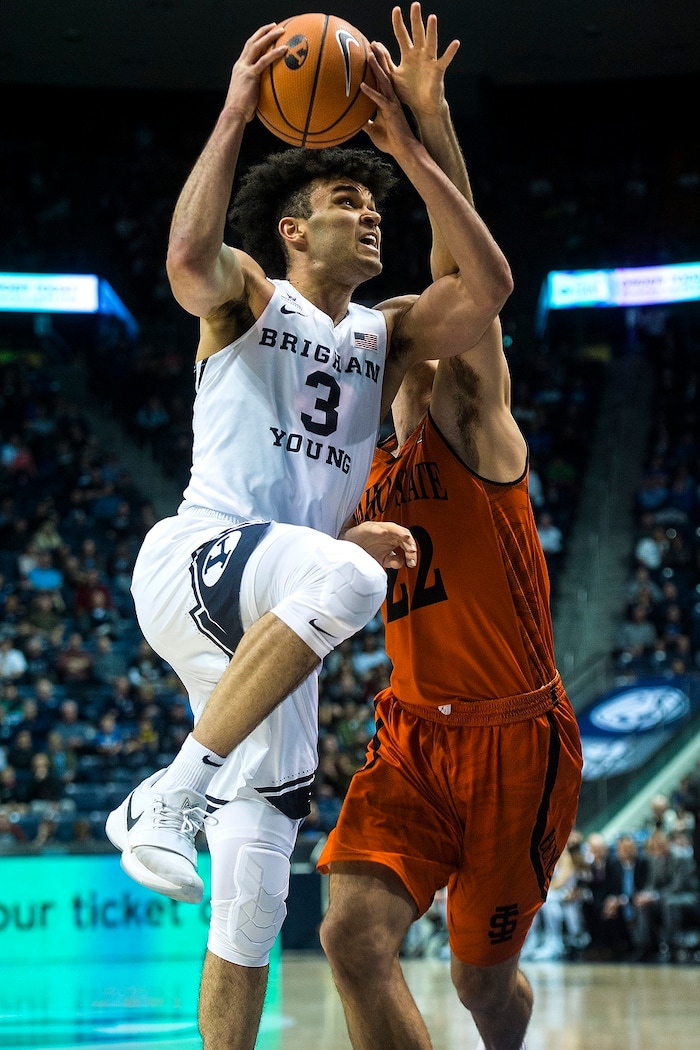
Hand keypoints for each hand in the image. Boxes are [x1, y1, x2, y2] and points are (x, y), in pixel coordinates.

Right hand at [223, 23, 286, 121]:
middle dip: (263, 32)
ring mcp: (244, 69)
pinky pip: (264, 61)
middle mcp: (240, 65)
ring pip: (257, 46)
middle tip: (275, 25)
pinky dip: (274, 54)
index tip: (266, 33)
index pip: (248, 49)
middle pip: (251, 42)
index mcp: (239, 69)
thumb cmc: (242, 111)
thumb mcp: (250, 97)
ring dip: (269, 36)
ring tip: (281, 30)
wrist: (234, 114)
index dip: (257, 39)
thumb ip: (258, 91)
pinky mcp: (250, 76)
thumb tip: (270, 97)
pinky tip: (284, 49)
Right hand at [341, 521, 416, 569]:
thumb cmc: (367, 550)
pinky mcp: (367, 527)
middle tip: (412, 552)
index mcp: (394, 539)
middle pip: (403, 534)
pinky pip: (374, 527)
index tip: (412, 563)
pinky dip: (379, 529)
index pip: (407, 544)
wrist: (350, 547)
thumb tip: (401, 563)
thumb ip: (393, 561)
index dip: (412, 553)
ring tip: (405, 537)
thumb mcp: (383, 559)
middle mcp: (388, 533)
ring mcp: (378, 529)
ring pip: (393, 528)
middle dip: (409, 543)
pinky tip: (383, 532)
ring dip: (400, 532)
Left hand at [360, 45, 416, 155]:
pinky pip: (379, 100)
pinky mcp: (391, 111)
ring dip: (376, 68)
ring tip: (370, 54)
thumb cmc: (390, 140)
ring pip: (384, 81)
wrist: (403, 150)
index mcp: (387, 99)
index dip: (378, 65)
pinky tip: (362, 85)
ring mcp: (392, 103)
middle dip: (380, 58)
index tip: (372, 52)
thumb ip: (364, 121)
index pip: (382, 78)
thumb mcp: (372, 129)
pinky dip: (370, 92)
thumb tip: (353, 120)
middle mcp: (391, 98)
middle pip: (385, 73)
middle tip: (373, 43)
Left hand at [378, 3, 459, 118]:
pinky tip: (455, 43)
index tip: (396, 9)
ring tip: (432, 18)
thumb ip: (384, 60)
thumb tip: (374, 45)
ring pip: (431, 43)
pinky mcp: (437, 71)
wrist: (421, 106)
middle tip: (415, 5)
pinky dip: (450, 52)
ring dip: (432, 31)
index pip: (402, 35)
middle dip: (415, 20)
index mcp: (408, 54)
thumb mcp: (392, 74)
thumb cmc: (408, 91)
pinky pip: (444, 60)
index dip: (398, 22)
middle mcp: (419, 54)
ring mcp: (429, 61)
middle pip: (417, 34)